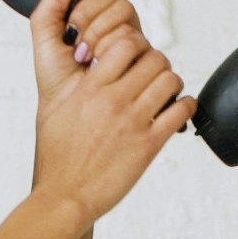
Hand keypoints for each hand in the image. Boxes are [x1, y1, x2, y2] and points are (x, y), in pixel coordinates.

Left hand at [28, 0, 143, 98]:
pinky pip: (137, 40)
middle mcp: (119, 17)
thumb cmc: (56, 75)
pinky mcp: (146, 58)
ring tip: (86, 58)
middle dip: (88, 18)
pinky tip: (102, 67)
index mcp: (97, 5)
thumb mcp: (45, 29)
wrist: (65, 110)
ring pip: (126, 13)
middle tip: (75, 41)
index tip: (72, 13)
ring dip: (100, 37)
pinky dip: (114, 54)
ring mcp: (135, 36)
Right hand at [29, 0, 193, 222]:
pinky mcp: (149, 145)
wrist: (63, 196)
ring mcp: (133, 121)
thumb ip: (74, 84)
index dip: (134, 46)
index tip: (131, 57)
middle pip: (155, 58)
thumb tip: (85, 63)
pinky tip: (175, 113)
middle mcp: (113, 100)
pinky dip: (184, 107)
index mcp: (89, 88)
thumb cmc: (56, 157)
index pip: (125, 42)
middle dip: (156, 64)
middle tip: (151, 76)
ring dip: (172, 83)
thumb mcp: (53, 110)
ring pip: (171, 79)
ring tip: (164, 94)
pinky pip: (181, 111)